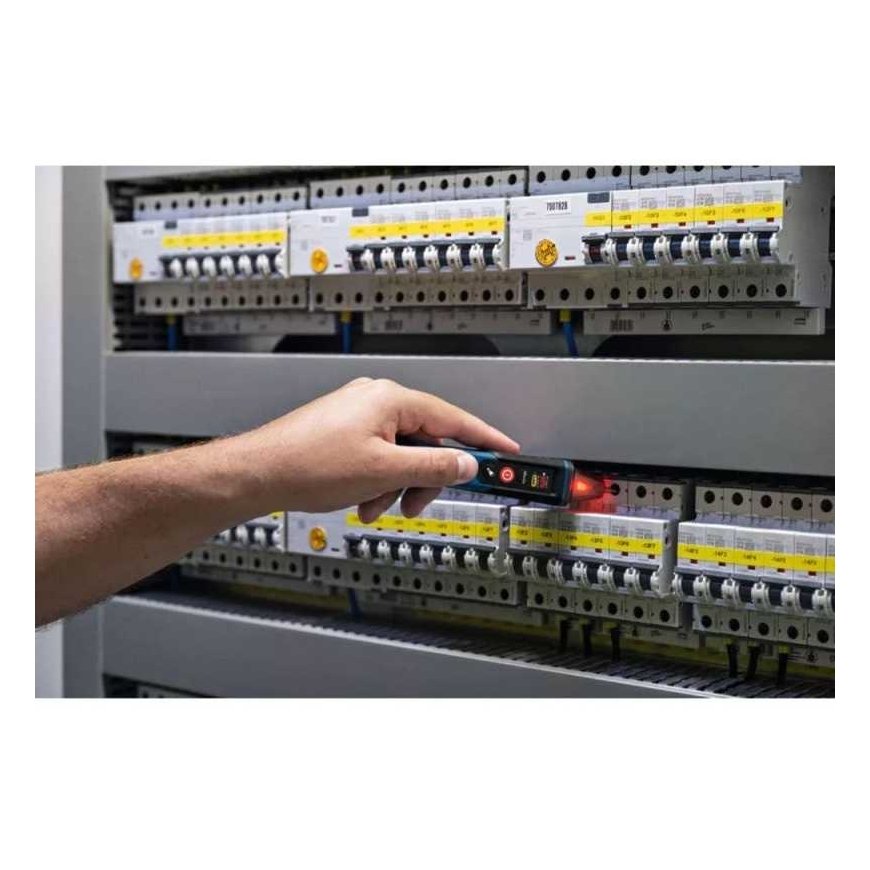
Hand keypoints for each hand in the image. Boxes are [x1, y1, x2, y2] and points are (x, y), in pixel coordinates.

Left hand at [230, 378, 519, 521]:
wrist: (258, 473)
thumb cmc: (308, 464)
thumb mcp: (385, 471)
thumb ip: (433, 466)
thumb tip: (465, 463)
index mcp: (391, 399)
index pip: (453, 419)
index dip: (484, 439)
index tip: (507, 451)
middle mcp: (376, 400)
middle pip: (427, 441)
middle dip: (423, 478)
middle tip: (415, 503)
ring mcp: (359, 415)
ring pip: (402, 453)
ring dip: (396, 485)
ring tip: (374, 505)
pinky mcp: (344, 431)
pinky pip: (379, 455)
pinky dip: (378, 480)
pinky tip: (361, 499)